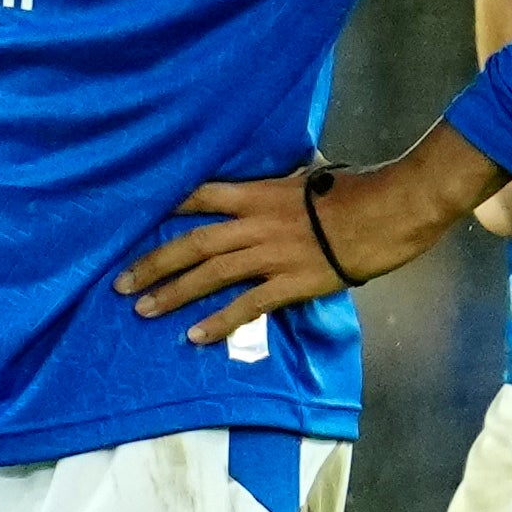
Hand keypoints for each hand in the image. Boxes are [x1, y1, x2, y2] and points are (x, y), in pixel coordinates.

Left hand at [120, 129, 499, 350]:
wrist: (391, 210)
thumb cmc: (360, 190)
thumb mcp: (314, 176)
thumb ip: (287, 184)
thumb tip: (282, 180)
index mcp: (261, 192)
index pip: (200, 195)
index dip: (165, 207)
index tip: (132, 219)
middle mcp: (257, 223)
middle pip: (193, 242)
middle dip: (153, 262)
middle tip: (121, 282)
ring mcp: (273, 254)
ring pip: (211, 275)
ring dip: (173, 293)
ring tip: (143, 309)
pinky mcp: (292, 283)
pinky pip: (247, 306)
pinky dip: (219, 321)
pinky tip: (194, 335)